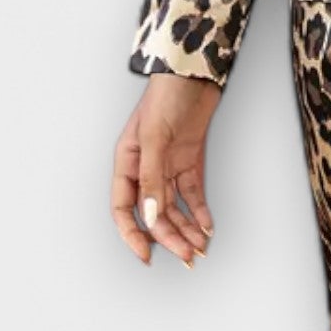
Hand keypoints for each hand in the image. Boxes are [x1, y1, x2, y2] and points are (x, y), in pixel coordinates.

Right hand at [112, 74, 221, 266]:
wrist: (195, 74)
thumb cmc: (167, 97)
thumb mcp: (155, 138)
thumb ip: (152, 178)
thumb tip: (151, 215)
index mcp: (127, 163)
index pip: (124, 209)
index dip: (133, 234)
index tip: (147, 256)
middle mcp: (145, 168)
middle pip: (154, 213)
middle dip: (170, 237)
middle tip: (188, 257)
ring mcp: (168, 165)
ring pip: (175, 207)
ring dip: (187, 228)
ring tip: (201, 247)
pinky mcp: (190, 161)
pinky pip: (192, 193)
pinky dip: (200, 211)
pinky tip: (207, 226)